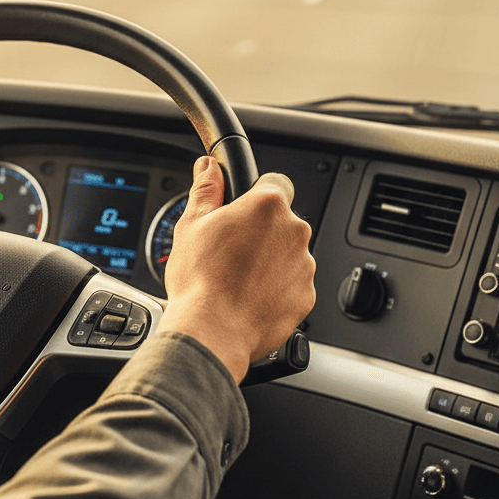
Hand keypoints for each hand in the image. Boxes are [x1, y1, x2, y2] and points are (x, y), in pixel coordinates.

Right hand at [159, 157, 315, 382]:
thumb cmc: (200, 279)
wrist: (212, 330)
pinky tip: (248, 296)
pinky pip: (292, 284)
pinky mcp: (306, 296)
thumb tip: (208, 167)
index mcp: (267, 206)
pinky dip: (276, 289)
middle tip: (230, 249)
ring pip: (287, 254)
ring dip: (269, 261)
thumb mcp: (191, 224)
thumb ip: (206, 190)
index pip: (275, 183)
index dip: (256, 194)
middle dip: (260, 232)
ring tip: (237, 278)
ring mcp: (304, 266)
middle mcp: (294, 232)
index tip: (243, 209)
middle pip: (281, 221)